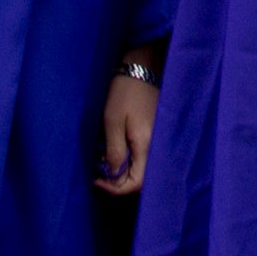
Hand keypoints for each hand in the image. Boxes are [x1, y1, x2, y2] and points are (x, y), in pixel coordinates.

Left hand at [97, 68, 158, 193]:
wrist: (141, 67)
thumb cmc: (124, 92)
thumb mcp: (112, 121)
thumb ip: (114, 151)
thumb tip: (113, 176)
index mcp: (146, 144)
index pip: (136, 183)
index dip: (115, 188)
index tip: (97, 180)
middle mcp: (157, 146)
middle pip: (142, 179)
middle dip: (119, 181)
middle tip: (100, 171)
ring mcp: (159, 140)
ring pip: (143, 168)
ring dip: (124, 170)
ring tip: (106, 159)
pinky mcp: (157, 133)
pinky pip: (145, 156)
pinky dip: (131, 160)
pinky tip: (118, 149)